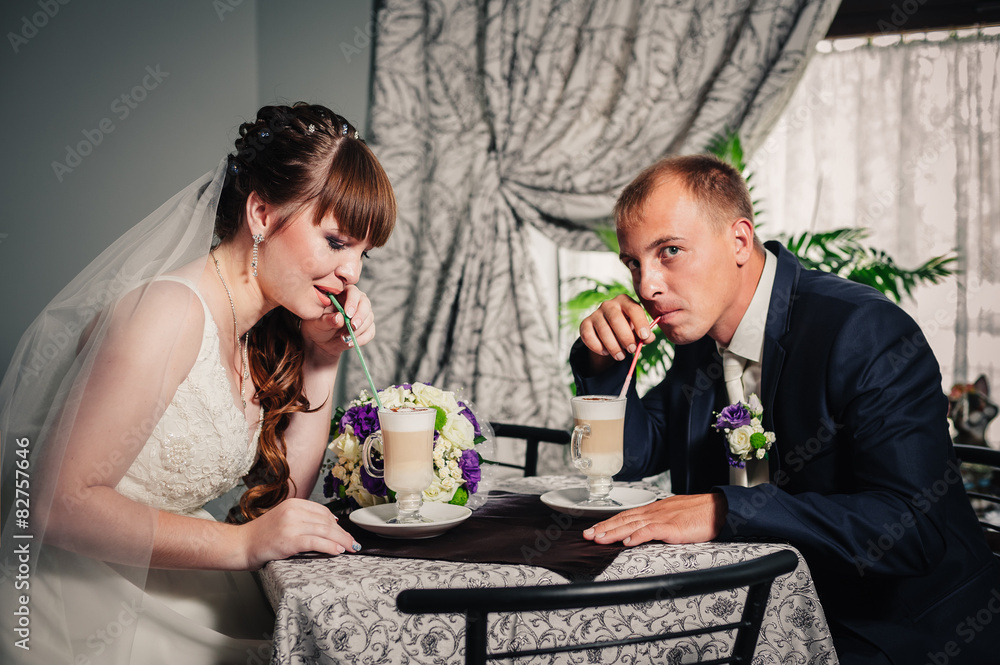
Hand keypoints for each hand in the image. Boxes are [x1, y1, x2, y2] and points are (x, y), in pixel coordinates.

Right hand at [238, 498, 360, 569]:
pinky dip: (330, 547)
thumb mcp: (284, 519)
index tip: (344, 533)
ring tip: (350, 548)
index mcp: (293, 504)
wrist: (241, 545)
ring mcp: (292, 525)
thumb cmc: (261, 536)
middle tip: (353, 543)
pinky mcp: (290, 540)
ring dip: (341, 541)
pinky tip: (338, 551)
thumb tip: (329, 524)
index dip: (337, 524)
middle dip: (343, 534)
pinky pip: (316, 542)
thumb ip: (303, 519)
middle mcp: (294, 511)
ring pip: (325, 531)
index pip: (323, 512)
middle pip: (327, 522)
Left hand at [301, 285, 374, 363]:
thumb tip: (339, 318)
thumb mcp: (317, 323)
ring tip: (344, 338)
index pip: (352, 292)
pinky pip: (370, 331)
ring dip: (359, 330)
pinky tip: (350, 343)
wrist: (320, 342)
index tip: (348, 314)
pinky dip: (362, 338)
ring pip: (369, 318)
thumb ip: (327, 320)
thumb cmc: (317, 326)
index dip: (352, 302)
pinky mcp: (366, 327)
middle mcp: (355, 302)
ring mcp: (362, 315)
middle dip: (360, 316)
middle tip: (353, 326)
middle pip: (365, 303)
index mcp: (342, 294)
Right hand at [579, 294, 655, 371]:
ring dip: (613, 347)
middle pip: (616, 319)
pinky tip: (606, 352)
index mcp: (625, 301)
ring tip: (621, 356)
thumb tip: (648, 338)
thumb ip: (646, 335)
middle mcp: (609, 304)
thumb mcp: (638, 330)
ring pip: (603, 331)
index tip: (644, 337)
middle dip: (625, 337)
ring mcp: (595, 314)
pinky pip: (589, 337)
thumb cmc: (628, 329)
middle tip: (632, 350)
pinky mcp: (584, 324)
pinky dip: (598, 347)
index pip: (633, 309)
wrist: (609, 331)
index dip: (640, 323)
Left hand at [582, 493, 726, 546]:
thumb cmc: (700, 514)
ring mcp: (662, 519)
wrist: (720, 509)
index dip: (608, 523)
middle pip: (624, 519)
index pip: (626, 516)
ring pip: (632, 525)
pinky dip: (637, 536)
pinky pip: (651, 531)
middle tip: (587, 535)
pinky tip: (627, 542)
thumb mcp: (674, 517)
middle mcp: (654, 512)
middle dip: (604, 528)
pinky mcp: (672, 527)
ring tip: (599, 539)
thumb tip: (646, 532)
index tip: (594, 529)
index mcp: (654, 510)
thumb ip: (659, 524)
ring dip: (613, 532)